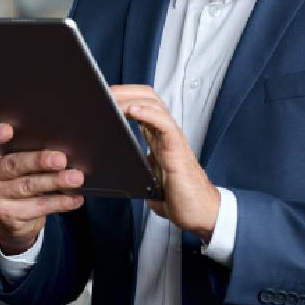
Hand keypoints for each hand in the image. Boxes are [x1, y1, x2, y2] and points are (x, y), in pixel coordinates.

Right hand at [0, 123, 84, 254]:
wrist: (7, 217)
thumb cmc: (13, 175)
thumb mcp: (8, 159)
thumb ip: (21, 147)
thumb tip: (57, 138)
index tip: (9, 129)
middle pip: (12, 165)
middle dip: (38, 161)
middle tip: (61, 158)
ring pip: (28, 187)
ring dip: (55, 181)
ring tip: (75, 177)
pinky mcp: (8, 217)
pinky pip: (38, 207)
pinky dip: (60, 202)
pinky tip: (76, 198)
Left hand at [112, 85, 219, 241]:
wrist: (201, 214)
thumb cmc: (179, 198)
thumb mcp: (148, 180)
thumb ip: (134, 171)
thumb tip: (111, 174)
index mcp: (158, 138)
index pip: (142, 105)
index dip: (124, 96)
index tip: (104, 96)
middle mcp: (166, 134)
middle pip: (148, 98)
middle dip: (125, 90)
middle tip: (103, 91)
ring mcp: (173, 140)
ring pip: (155, 105)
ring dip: (131, 98)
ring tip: (113, 98)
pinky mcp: (177, 151)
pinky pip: (165, 124)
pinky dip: (149, 114)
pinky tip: (133, 110)